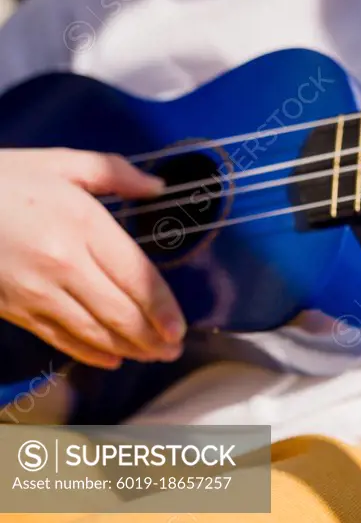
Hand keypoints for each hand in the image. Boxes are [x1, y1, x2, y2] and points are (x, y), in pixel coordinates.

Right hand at [0, 150, 185, 368]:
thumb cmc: (0, 179)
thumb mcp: (60, 163)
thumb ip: (114, 172)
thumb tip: (157, 185)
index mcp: (83, 224)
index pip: (136, 276)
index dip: (163, 308)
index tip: (179, 328)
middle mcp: (65, 264)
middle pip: (120, 312)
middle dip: (152, 338)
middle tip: (174, 350)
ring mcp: (37, 290)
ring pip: (93, 332)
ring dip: (128, 349)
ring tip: (152, 357)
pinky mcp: (15, 308)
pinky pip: (60, 338)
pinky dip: (89, 353)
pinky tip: (110, 359)